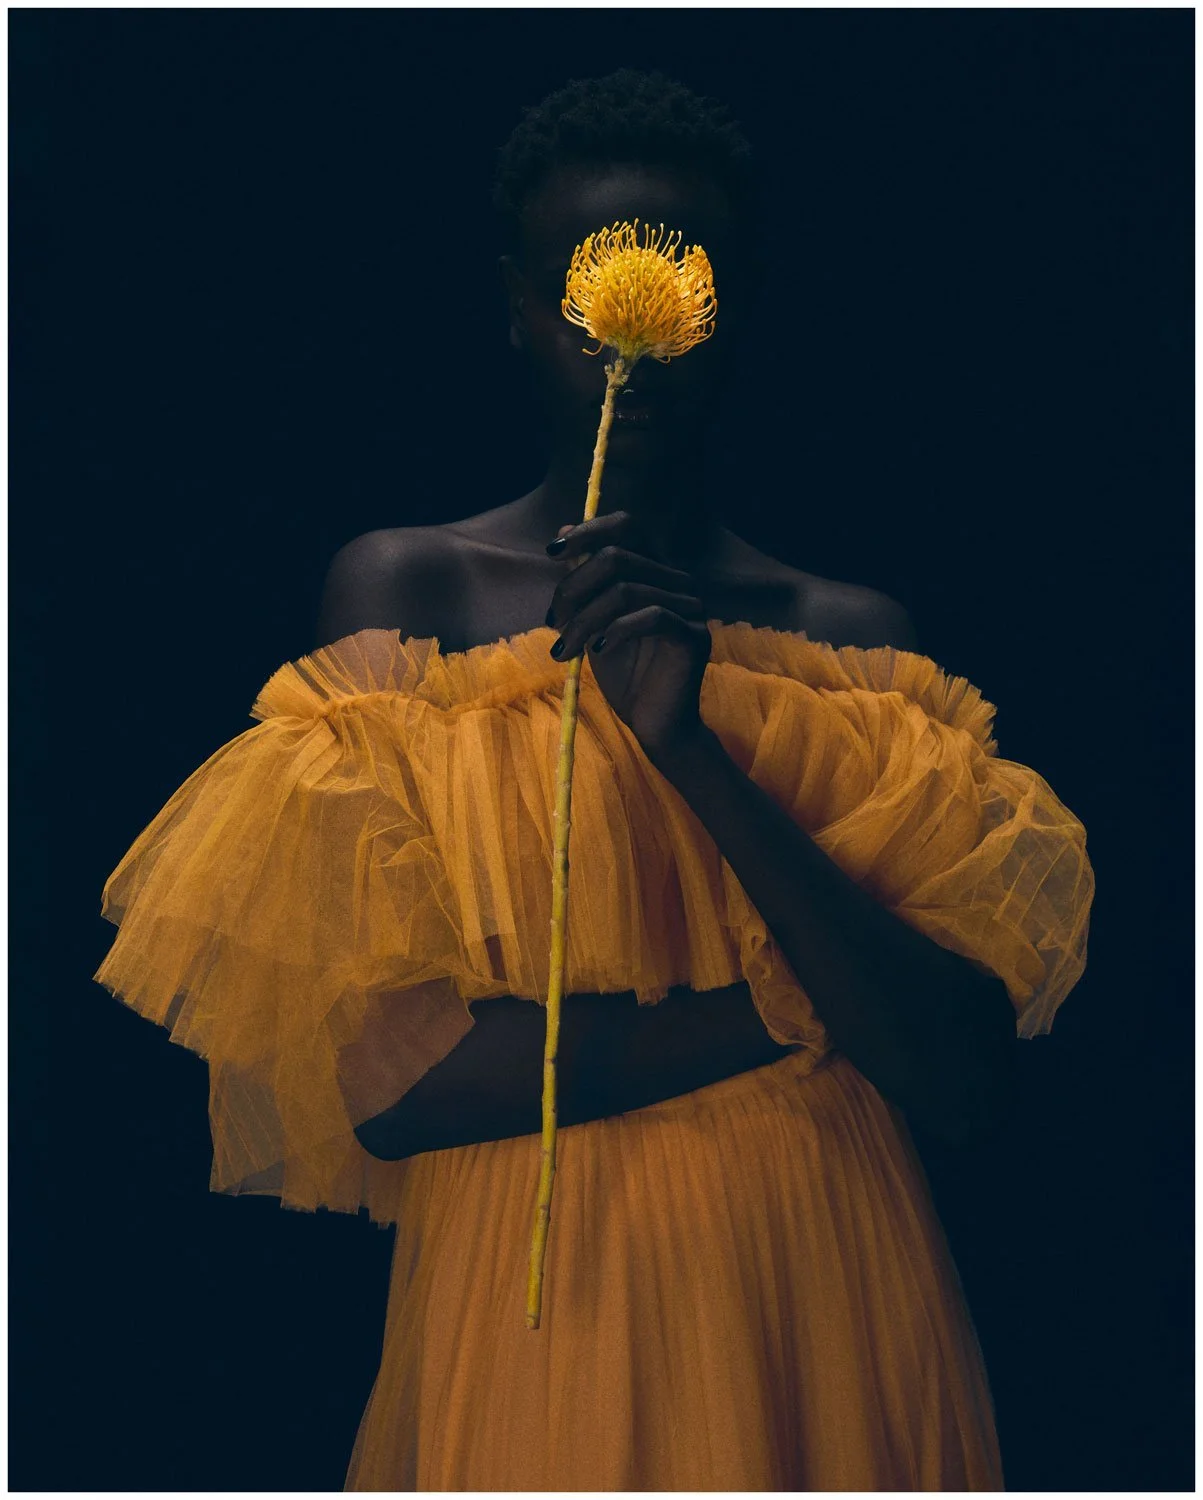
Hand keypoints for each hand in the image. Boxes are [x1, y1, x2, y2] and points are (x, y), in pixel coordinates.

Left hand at [545, 510, 712, 763]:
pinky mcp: (694, 635)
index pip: (628, 527)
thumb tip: (563, 532)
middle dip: (575, 586)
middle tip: (554, 621)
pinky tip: (597, 650)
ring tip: (566, 649)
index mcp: (655, 571)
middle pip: (618, 556)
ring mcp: (689, 606)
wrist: (652, 722)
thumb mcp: (591, 622)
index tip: (552, 551)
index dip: (589, 530)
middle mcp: (677, 580)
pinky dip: (616, 631)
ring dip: (584, 620)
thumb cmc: (624, 673)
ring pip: (626, 590)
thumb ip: (582, 582)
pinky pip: (650, 617)